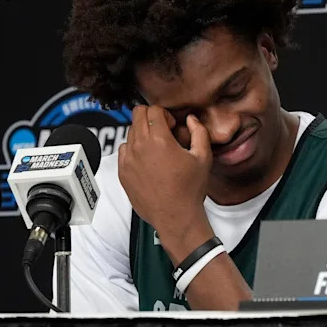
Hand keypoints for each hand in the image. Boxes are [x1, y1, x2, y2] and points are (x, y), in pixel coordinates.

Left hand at [118, 105, 213, 260]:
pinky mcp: (123, 172)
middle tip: (164, 131)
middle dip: (151, 117)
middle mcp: (139, 147)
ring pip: (130, 132)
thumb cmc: (190, 189)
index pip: (152, 109)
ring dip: (142, 133)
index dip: (165, 114)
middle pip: (137, 115)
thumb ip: (199, 132)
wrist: (175, 216)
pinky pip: (123, 150)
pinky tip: (148, 160)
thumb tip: (191, 120)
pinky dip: (134, 149)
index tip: (173, 126)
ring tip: (157, 148)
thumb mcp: (203, 157)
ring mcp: (128, 160)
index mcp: (159, 140)